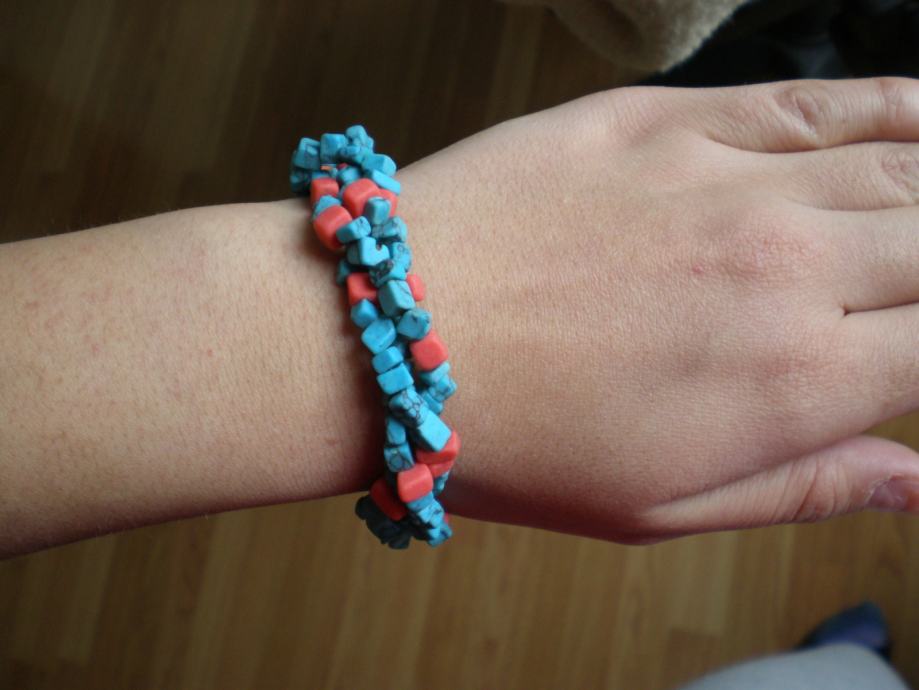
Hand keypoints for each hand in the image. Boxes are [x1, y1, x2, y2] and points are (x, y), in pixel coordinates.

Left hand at [399, 78, 918, 541]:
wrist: (390, 336)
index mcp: (793, 382)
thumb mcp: (658, 508)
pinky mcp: (666, 119)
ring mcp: (726, 181)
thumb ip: (801, 488)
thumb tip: (915, 480)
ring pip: (895, 164)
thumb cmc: (514, 440)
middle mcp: (786, 269)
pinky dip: (888, 104)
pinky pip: (808, 99)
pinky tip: (918, 114)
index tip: (915, 350)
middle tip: (907, 289)